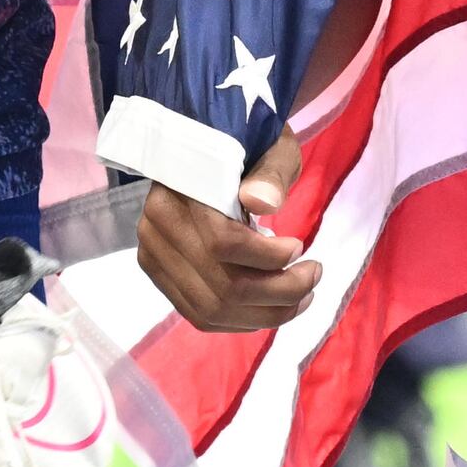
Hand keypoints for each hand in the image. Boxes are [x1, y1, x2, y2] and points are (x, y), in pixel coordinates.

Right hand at [136, 130, 317, 330]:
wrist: (204, 148)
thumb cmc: (245, 149)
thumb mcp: (269, 148)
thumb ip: (269, 173)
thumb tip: (264, 202)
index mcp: (178, 192)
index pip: (221, 243)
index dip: (268, 257)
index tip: (300, 246)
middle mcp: (155, 230)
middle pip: (221, 287)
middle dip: (279, 293)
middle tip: (313, 276)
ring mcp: (152, 257)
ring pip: (212, 310)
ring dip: (266, 313)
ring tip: (302, 295)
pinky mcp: (159, 275)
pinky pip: (200, 315)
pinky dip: (241, 318)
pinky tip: (271, 305)